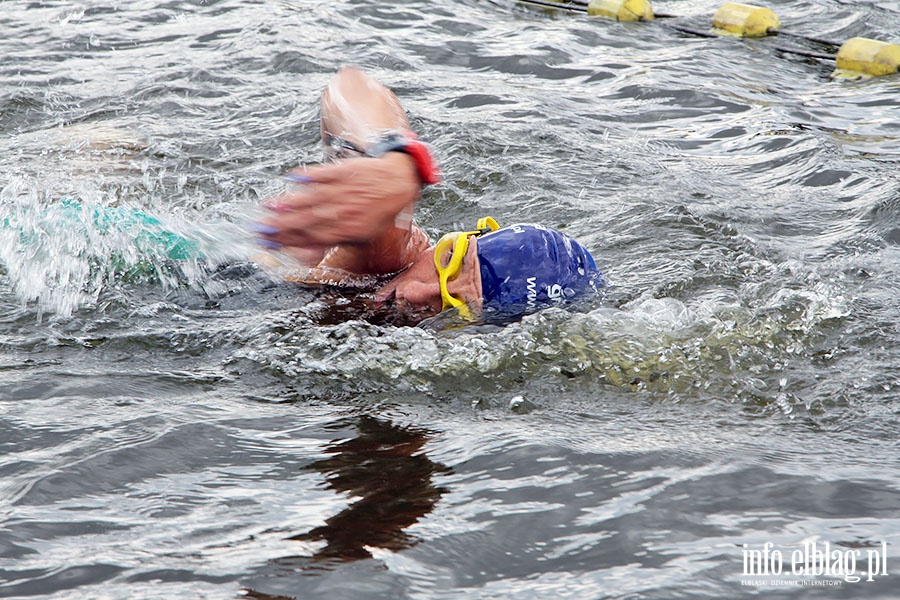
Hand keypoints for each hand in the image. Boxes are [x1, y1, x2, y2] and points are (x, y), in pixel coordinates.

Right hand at [257, 152, 420, 254]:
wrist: (397, 181)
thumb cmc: (377, 211)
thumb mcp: (361, 235)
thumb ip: (331, 244)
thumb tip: (305, 257)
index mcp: (347, 231)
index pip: (312, 238)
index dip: (288, 241)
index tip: (268, 243)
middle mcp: (342, 212)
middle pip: (307, 221)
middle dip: (281, 226)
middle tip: (259, 230)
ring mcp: (342, 191)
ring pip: (311, 200)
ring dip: (289, 204)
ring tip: (267, 207)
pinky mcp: (342, 172)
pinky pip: (323, 175)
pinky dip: (308, 177)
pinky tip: (292, 178)